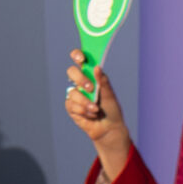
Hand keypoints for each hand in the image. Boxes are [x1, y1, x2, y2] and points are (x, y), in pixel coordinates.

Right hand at [64, 50, 132, 180]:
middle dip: (80, 79)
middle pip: (71, 72)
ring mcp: (75, 94)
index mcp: (91, 75)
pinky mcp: (71, 106)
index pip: (80, 60)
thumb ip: (103, 81)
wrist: (109, 128)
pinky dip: (83, 110)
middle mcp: (81, 83)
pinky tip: (91, 115)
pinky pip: (71, 104)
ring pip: (72, 92)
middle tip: (90, 88)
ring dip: (85, 102)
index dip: (77, 55)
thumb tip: (97, 67)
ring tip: (96, 110)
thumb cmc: (111, 109)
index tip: (81, 58)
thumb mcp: (110, 94)